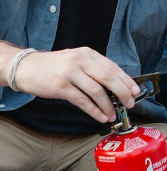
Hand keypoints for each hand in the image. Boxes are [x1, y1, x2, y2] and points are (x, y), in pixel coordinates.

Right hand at [13, 47, 139, 121]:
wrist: (26, 67)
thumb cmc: (55, 66)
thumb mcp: (77, 60)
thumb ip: (95, 69)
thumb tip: (117, 85)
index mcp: (88, 54)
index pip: (113, 67)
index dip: (126, 80)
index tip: (135, 91)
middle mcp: (80, 61)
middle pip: (108, 78)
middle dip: (122, 93)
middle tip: (129, 104)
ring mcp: (70, 73)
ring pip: (97, 92)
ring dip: (108, 106)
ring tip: (113, 115)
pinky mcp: (61, 87)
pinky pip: (83, 101)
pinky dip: (94, 111)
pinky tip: (101, 116)